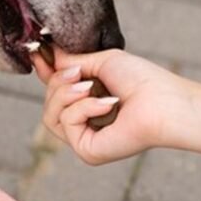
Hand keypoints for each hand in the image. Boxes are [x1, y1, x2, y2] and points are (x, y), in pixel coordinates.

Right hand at [32, 47, 200, 165]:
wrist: (163, 102)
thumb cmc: (142, 80)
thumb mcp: (102, 62)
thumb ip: (73, 61)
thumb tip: (49, 54)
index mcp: (89, 100)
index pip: (55, 89)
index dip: (44, 72)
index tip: (37, 51)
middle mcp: (85, 121)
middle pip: (48, 101)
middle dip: (58, 82)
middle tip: (80, 74)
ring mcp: (84, 137)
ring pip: (50, 115)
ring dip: (67, 94)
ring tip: (90, 86)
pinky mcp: (87, 150)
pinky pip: (65, 124)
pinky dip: (83, 108)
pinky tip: (107, 104)